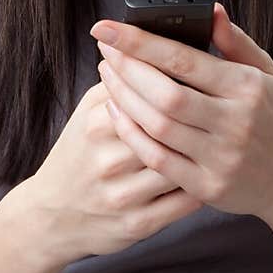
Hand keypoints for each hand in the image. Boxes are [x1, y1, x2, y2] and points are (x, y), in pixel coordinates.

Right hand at [27, 79, 204, 260]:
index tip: (203, 78)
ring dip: (203, 152)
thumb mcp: (87, 112)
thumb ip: (120, 82)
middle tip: (220, 108)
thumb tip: (157, 47)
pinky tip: (209, 172)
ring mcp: (124, 195)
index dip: (181, 85)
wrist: (51, 216)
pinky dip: (201, 186)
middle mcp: (109, 161)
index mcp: (98, 125)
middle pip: (169, 130)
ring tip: (219, 138)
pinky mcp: (138, 224)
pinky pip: (183, 203)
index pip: (150, 95)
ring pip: (180, 166)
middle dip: (197, 118)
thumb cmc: (79, 154)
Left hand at [90, 3, 272, 229]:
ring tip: (108, 75)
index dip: (140, 43)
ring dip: (123, 99)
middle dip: (126, 69)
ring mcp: (221, 158)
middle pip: (165, 94)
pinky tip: (117, 113)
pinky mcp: (208, 187)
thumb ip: (236, 43)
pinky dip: (132, 134)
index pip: (184, 59)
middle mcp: (236, 123)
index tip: (106, 28)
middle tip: (104, 51)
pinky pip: (158, 159)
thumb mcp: (267, 74)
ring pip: (157, 126)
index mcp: (248, 88)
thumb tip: (210, 9)